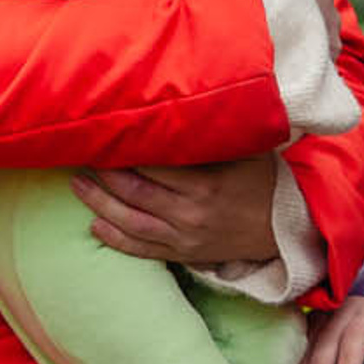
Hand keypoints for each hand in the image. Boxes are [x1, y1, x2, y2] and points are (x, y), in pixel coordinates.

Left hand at [73, 153, 281, 267]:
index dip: (124, 151)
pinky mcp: (185, 255)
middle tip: (80, 156)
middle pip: (135, 193)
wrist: (285, 227)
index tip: (105, 135)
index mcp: (205, 185)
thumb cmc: (263, 180)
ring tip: (77, 186)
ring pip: (132, 223)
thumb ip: (209, 137)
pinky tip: (95, 226)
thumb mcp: (243, 152)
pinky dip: (116, 239)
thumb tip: (177, 109)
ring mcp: (186, 238)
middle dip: (104, 175)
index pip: (152, 166)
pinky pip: (143, 250)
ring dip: (100, 205)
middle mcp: (191, 214)